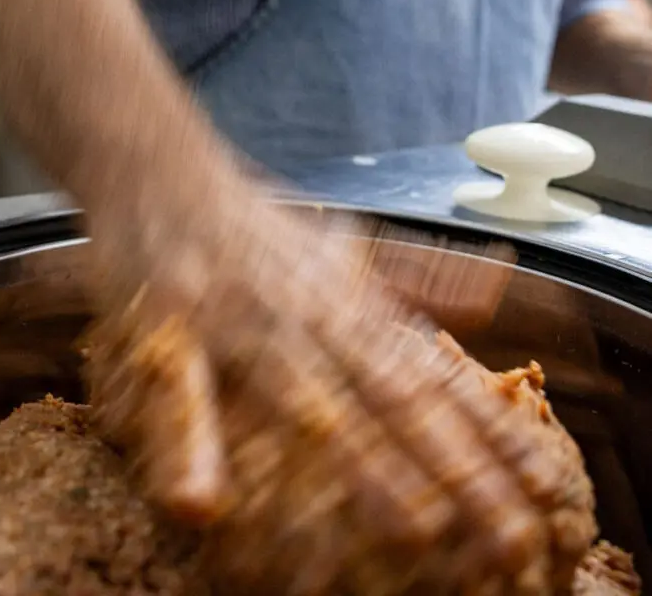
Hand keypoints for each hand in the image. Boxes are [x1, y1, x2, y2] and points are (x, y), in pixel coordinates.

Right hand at [81, 163, 595, 594]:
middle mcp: (305, 316)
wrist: (165, 172)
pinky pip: (179, 397)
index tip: (540, 483)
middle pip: (389, 397)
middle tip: (506, 534)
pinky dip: (189, 448)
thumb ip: (416, 276)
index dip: (487, 431)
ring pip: (308, 401)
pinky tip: (199, 505)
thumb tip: (495, 291)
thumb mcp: (342, 243)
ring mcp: (239, 324)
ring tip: (414, 528)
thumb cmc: (253, 222)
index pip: (429, 374)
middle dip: (453, 466)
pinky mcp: (167, 332)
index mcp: (346, 302)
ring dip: (359, 463)